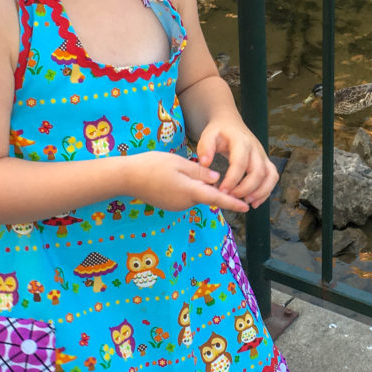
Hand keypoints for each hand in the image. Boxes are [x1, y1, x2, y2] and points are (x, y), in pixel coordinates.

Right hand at [126, 150, 250, 213]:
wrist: (125, 178)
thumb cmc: (152, 166)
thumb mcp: (179, 163)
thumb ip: (200, 172)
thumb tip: (217, 179)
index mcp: (190, 191)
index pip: (217, 198)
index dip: (233, 203)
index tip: (246, 208)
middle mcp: (185, 203)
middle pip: (205, 195)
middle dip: (209, 186)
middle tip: (197, 170)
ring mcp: (176, 206)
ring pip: (194, 195)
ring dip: (195, 186)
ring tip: (179, 170)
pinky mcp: (168, 205)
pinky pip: (184, 197)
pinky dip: (186, 188)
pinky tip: (173, 177)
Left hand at [194, 120, 278, 207]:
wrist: (231, 124)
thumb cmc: (219, 132)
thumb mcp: (208, 135)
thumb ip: (205, 147)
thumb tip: (205, 164)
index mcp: (241, 141)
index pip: (240, 162)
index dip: (232, 179)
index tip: (222, 191)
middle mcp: (256, 149)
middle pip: (258, 172)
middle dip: (246, 189)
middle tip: (232, 198)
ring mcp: (263, 156)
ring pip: (270, 176)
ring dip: (260, 192)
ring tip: (245, 202)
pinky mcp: (266, 162)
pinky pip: (272, 178)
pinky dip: (266, 192)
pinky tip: (254, 202)